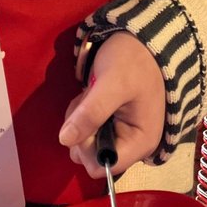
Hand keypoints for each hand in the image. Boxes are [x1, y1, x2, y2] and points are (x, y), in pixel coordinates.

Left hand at [58, 31, 166, 177]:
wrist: (141, 39)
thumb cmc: (132, 60)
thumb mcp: (112, 85)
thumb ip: (91, 113)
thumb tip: (65, 141)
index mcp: (140, 143)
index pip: (103, 167)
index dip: (86, 148)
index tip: (83, 122)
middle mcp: (131, 144)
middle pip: (91, 155)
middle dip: (81, 130)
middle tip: (87, 101)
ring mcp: (120, 132)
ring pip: (85, 141)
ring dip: (80, 118)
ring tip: (90, 93)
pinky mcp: (111, 121)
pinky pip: (87, 127)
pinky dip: (82, 111)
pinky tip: (90, 93)